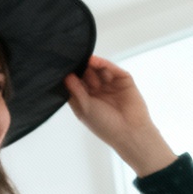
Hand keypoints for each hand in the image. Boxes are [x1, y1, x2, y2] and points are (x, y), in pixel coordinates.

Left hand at [65, 56, 176, 176]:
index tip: (63, 68)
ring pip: (98, 69)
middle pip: (86, 73)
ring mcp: (110, 84)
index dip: (70, 75)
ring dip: (91, 67)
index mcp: (86, 98)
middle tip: (76, 67)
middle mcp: (97, 90)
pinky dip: (102, 63)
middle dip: (81, 69)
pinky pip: (111, 68)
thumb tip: (66, 75)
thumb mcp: (84, 108)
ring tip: (86, 67)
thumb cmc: (105, 125)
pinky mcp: (123, 79)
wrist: (129, 132)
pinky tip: (94, 61)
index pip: (75, 82)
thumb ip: (75, 90)